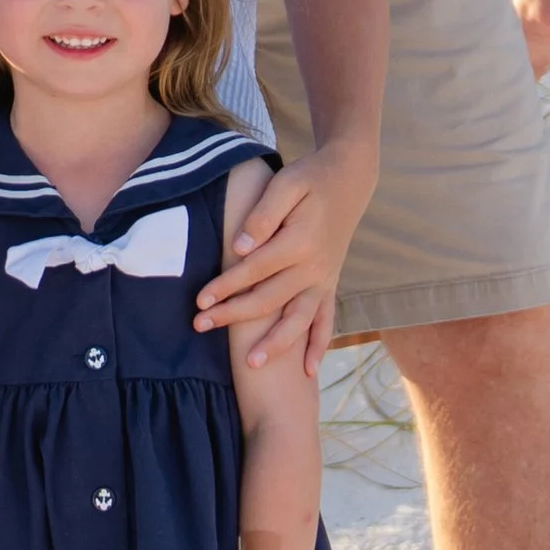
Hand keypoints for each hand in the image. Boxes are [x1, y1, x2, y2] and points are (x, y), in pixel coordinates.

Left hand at [194, 142, 375, 374]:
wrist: (349, 179)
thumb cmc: (310, 178)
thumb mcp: (286, 184)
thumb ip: (263, 216)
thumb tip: (239, 249)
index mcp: (300, 242)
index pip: (254, 270)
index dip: (226, 286)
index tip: (200, 300)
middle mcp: (314, 267)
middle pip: (269, 300)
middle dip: (233, 316)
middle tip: (200, 326)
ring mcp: (324, 279)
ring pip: (298, 319)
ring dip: (275, 344)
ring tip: (252, 365)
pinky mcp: (330, 283)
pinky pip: (326, 320)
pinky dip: (319, 345)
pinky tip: (308, 370)